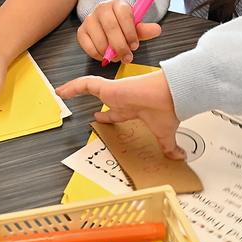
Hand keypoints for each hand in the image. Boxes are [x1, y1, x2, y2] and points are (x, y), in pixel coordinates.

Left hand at [55, 70, 184, 159]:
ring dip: (74, 88)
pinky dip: (73, 86)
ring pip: (89, 86)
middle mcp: (123, 98)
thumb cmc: (168, 110)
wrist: (171, 96)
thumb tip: (180, 157)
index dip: (106, 114)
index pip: (115, 111)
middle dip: (87, 96)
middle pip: (99, 95)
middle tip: (72, 98)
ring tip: (61, 92)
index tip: (98, 116)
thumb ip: (169, 147)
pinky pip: (86, 84)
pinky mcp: (109, 88)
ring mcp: (114, 91)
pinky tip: (62, 91)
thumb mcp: (165, 134)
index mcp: (133, 108)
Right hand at [78, 0, 161, 63]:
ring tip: (118, 57)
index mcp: (118, 4)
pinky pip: (90, 47)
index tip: (135, 46)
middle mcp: (102, 9)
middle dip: (121, 47)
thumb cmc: (122, 25)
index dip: (130, 33)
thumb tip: (156, 30)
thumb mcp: (135, 26)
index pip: (124, 16)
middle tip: (127, 58)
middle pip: (111, 28)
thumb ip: (144, 29)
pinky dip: (99, 56)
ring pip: (100, 40)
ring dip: (110, 53)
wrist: (106, 21)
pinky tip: (106, 55)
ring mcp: (90, 20)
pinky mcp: (81, 31)